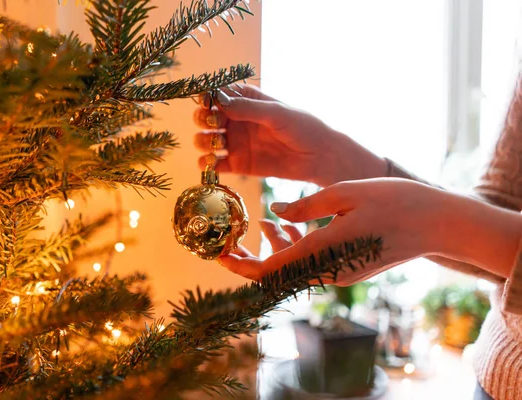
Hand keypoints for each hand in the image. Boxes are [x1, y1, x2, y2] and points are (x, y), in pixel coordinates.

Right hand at [193, 84, 386, 186]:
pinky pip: (215, 164)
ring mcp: (235, 143)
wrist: (319, 157)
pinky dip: (206, 164)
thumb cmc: (303, 127)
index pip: (216, 94)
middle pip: (206, 117)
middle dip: (203, 119)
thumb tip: (219, 101)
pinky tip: (209, 163)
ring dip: (202, 141)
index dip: (206, 97)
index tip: (207, 103)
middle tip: (213, 124)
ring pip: (205, 140)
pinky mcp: (238, 164)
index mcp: (246, 100)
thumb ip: (247, 108)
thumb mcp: (276, 113)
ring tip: (214, 144)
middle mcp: (236, 120)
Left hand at [219, 179, 449, 284]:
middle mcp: (329, 270)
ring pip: (293, 267)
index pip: (271, 271)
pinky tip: (287, 224)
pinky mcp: (348, 268)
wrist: (438, 224)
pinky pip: (311, 263)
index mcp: (324, 251)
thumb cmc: (396, 202)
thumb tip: (275, 212)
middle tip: (232, 235)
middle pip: (277, 272)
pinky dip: (294, 246)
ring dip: (273, 248)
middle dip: (251, 256)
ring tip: (261, 221)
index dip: (241, 265)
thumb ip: (305, 206)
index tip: (219, 254)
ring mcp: (340, 273)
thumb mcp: (345, 193)